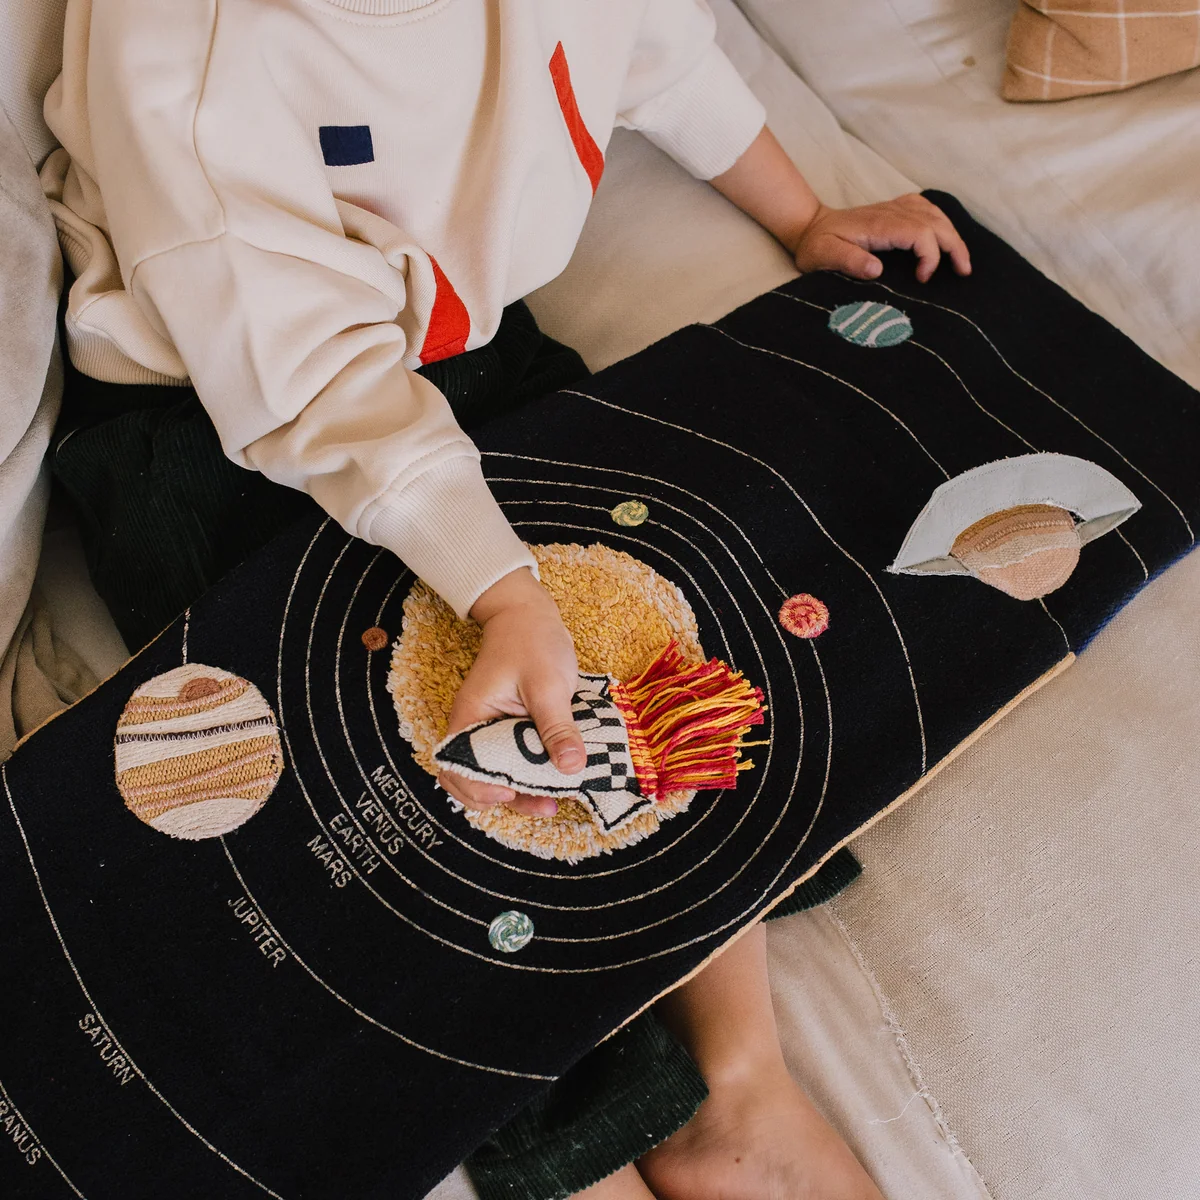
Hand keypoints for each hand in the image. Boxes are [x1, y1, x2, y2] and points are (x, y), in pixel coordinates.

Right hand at [437, 568, 584, 818]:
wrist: (528, 613)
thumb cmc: (531, 641)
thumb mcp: (547, 684)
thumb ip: (557, 726)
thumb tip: (571, 768)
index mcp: (470, 717)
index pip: (457, 767)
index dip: (479, 788)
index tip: (511, 792)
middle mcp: (475, 728)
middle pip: (476, 779)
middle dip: (507, 799)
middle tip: (546, 805)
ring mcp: (493, 730)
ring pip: (498, 773)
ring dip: (522, 791)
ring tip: (555, 801)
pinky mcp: (512, 729)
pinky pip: (516, 760)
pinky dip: (532, 775)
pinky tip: (557, 778)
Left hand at [789, 195, 971, 282]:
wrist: (809, 226)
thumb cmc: (816, 245)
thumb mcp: (823, 257)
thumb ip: (848, 261)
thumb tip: (876, 270)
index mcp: (879, 226)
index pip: (920, 234)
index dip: (930, 256)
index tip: (922, 280)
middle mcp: (891, 212)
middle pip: (935, 223)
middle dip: (954, 247)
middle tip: (963, 272)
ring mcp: (894, 208)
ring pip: (935, 215)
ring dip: (952, 235)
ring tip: (961, 260)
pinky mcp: (893, 209)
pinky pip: (925, 207)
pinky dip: (940, 220)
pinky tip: (944, 233)